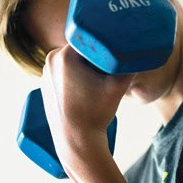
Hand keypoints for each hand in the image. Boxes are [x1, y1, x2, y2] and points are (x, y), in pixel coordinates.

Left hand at [40, 43, 133, 167]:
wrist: (76, 142)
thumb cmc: (96, 114)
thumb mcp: (118, 86)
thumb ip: (129, 65)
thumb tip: (137, 51)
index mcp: (64, 55)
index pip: (89, 40)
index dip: (104, 47)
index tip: (114, 57)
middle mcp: (49, 61)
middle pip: (80, 51)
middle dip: (95, 59)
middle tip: (107, 73)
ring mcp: (44, 74)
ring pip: (72, 63)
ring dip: (86, 69)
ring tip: (97, 85)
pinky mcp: (45, 86)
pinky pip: (64, 74)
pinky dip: (75, 79)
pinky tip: (86, 92)